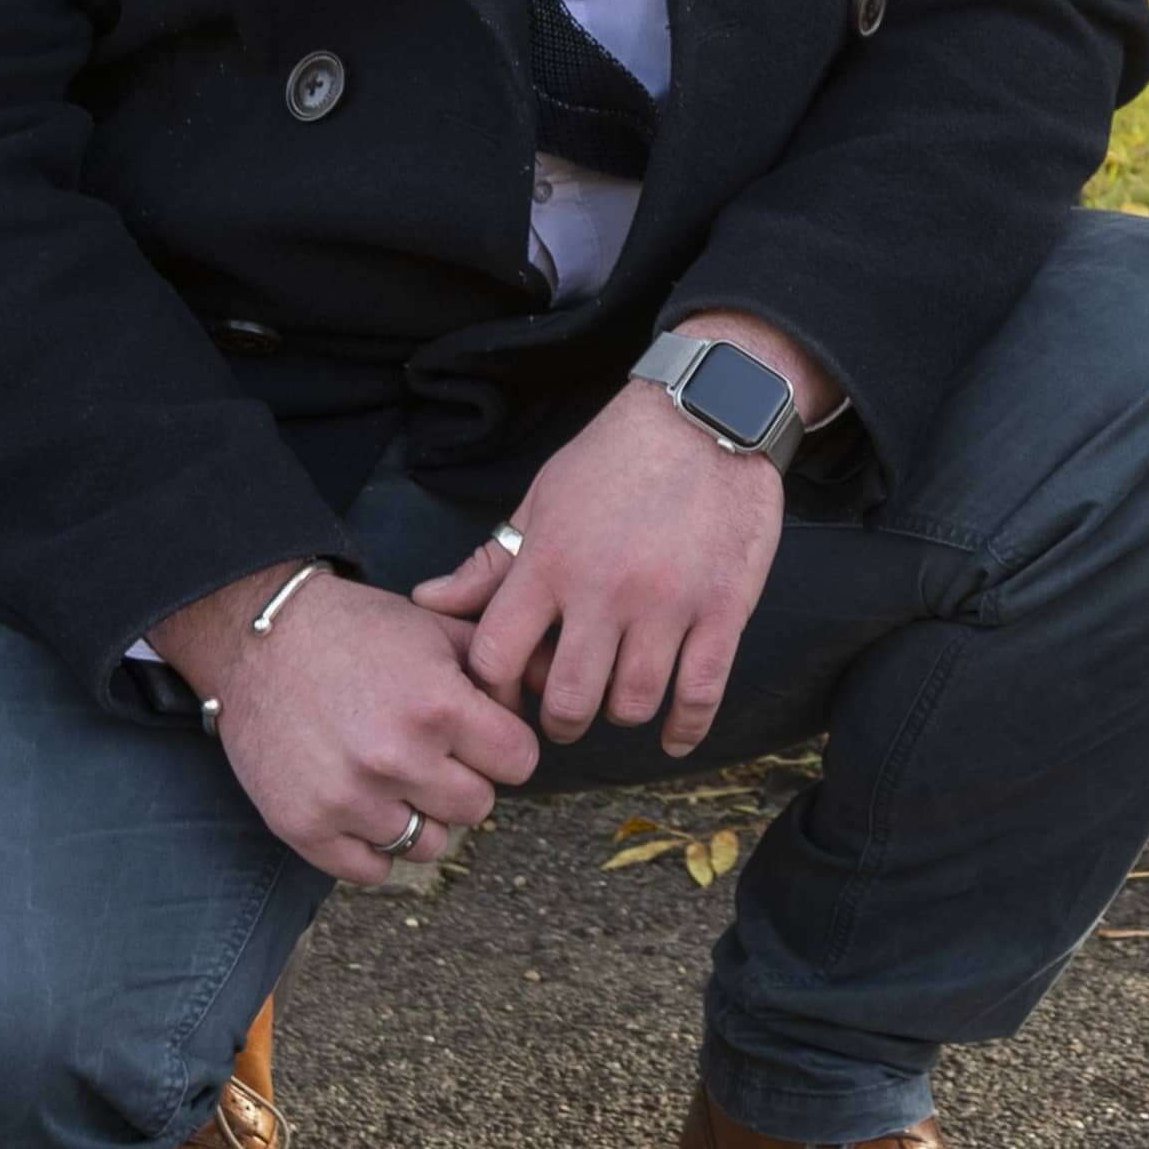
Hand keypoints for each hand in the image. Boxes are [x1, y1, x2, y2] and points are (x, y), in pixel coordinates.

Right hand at [152, 569, 544, 885]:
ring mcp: (349, 799)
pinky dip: (374, 846)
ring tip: (394, 777)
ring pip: (429, 845)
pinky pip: (373, 870)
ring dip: (421, 816)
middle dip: (465, 780)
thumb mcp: (434, 628)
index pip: (520, 762)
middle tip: (433, 754)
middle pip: (479, 807)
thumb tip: (548, 691)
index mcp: (438, 706)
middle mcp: (397, 758)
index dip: (505, 746)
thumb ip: (496, 664)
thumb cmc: (354, 630)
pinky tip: (364, 805)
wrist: (257, 641)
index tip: (482, 737)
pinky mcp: (306, 828)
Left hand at [412, 319, 808, 755]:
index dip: (493, 690)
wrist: (708, 412)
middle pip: (567, 700)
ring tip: (618, 700)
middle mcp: (604, 590)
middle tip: (566, 713)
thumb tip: (427, 601)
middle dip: (561, 719)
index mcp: (550, 562)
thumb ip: (491, 562)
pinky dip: (684, 728)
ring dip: (620, 713)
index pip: (496, 658)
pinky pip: (699, 693)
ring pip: (632, 704)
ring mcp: (667, 603)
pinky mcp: (722, 609)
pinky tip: (672, 736)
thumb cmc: (616, 456)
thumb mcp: (543, 499)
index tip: (506, 694)